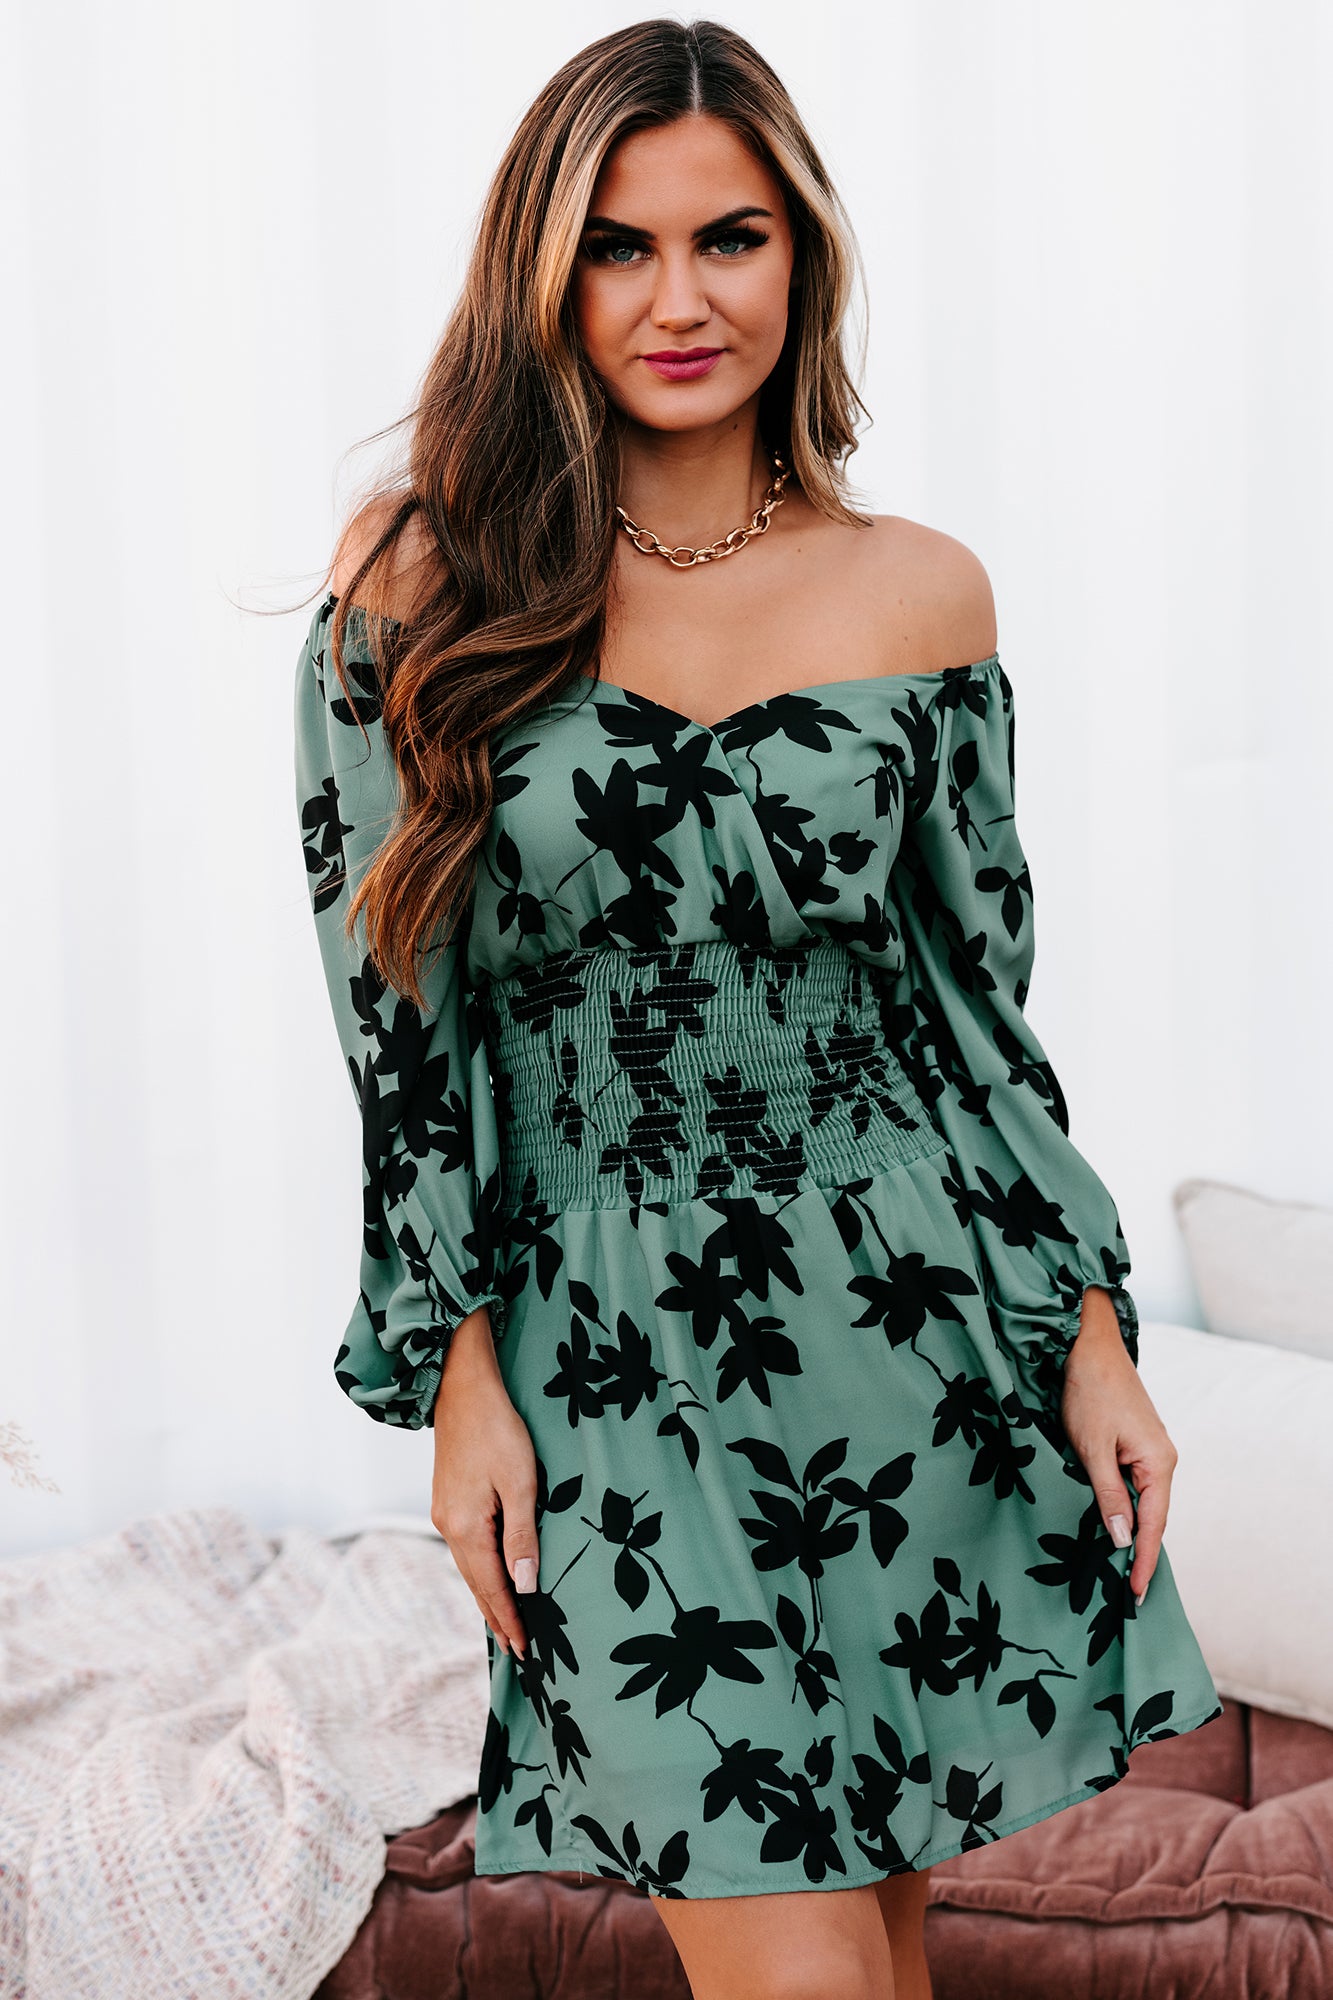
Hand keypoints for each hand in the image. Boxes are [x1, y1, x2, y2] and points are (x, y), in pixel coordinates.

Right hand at [429, 1307, 539, 1659]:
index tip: (525, 1650)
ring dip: (488, 1597)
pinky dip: (479, 1572)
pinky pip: (466, 1549)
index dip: (510, 1618)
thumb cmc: (498, 1430)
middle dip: (497, 1617)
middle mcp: (448, 1526)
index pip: (492, 1587)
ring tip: (505, 1625)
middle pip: (476, 1584)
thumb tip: (526, 1586)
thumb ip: (523, 1535)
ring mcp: (445, 1513)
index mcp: (466, 1527)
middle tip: (517, 1652)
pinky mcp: (448, 1500)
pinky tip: (490, 1577)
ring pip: (469, 1568)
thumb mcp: (521, 1482)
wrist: (462, 1389)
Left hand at [1059, 1286, 1177, 1604]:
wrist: (1089, 1345)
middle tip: (1125, 1593)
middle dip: (1138, 1553)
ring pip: (1141, 1502)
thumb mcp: (1093, 1449)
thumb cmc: (1090, 1393)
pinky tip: (1111, 1524)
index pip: (1153, 1525)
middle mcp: (1161, 1460)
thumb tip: (1121, 1539)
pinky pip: (1132, 1485)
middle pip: (1152, 1517)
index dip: (1142, 1561)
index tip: (1135, 1593)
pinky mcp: (1134, 1443)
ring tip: (1115, 1569)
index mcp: (1159, 1463)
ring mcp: (1149, 1451)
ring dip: (1128, 1531)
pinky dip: (1122, 1507)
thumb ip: (1108, 1495)